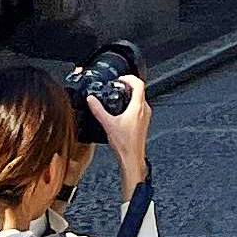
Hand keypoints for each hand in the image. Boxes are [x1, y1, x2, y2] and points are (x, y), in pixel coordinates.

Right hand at [87, 73, 153, 191]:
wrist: (132, 158)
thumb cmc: (124, 144)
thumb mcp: (108, 124)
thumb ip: (98, 110)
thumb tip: (91, 100)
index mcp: (138, 107)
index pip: (139, 84)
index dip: (130, 77)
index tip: (121, 78)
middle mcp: (144, 110)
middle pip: (140, 90)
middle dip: (129, 85)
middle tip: (118, 85)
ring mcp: (145, 116)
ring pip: (140, 99)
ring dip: (131, 94)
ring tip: (119, 95)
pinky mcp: (144, 123)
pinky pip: (140, 107)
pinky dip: (132, 104)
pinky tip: (122, 110)